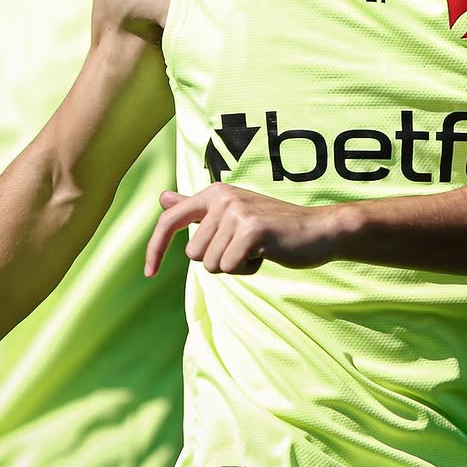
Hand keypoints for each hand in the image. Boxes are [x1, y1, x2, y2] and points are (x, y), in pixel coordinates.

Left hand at [144, 184, 334, 277]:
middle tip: (247, 246)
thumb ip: (196, 207)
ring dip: (235, 265)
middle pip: (194, 254)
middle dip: (219, 259)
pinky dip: (247, 269)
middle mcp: (222, 197)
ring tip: (258, 248)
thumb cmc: (274, 226)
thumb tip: (162, 198)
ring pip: (211, 264)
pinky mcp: (252, 230)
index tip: (148, 273)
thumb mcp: (232, 213)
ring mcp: (237, 212)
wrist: (318, 230)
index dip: (154, 248)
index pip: (169, 221)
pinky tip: (266, 254)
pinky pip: (229, 268)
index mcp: (214, 193)